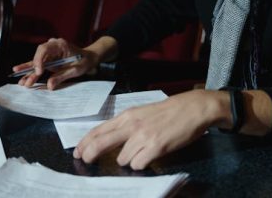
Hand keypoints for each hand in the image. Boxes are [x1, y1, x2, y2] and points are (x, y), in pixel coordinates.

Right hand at [12, 38, 97, 88]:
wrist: (88, 58)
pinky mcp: (48, 59)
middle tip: (26, 81)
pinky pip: (38, 65)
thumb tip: (49, 85)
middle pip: (38, 56)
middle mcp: (52, 46)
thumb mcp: (76, 70)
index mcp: (60, 44)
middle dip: (32, 70)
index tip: (39, 72)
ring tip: (21, 82)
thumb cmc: (84, 61)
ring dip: (29, 73)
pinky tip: (22, 78)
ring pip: (36, 62)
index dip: (39, 60)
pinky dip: (32, 72)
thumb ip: (62, 76)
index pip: (44, 49)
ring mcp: (49, 52)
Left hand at [73, 89, 228, 169]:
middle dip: (91, 154)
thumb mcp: (143, 113)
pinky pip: (138, 164)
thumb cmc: (169, 111)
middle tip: (86, 162)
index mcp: (128, 115)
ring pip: (122, 159)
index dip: (85, 142)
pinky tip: (150, 157)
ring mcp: (143, 136)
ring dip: (128, 161)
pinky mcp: (155, 147)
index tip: (78, 152)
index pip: (99, 130)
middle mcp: (132, 125)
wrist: (193, 108)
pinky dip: (142, 164)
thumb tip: (110, 139)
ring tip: (142, 154)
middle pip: (101, 143)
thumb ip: (127, 125)